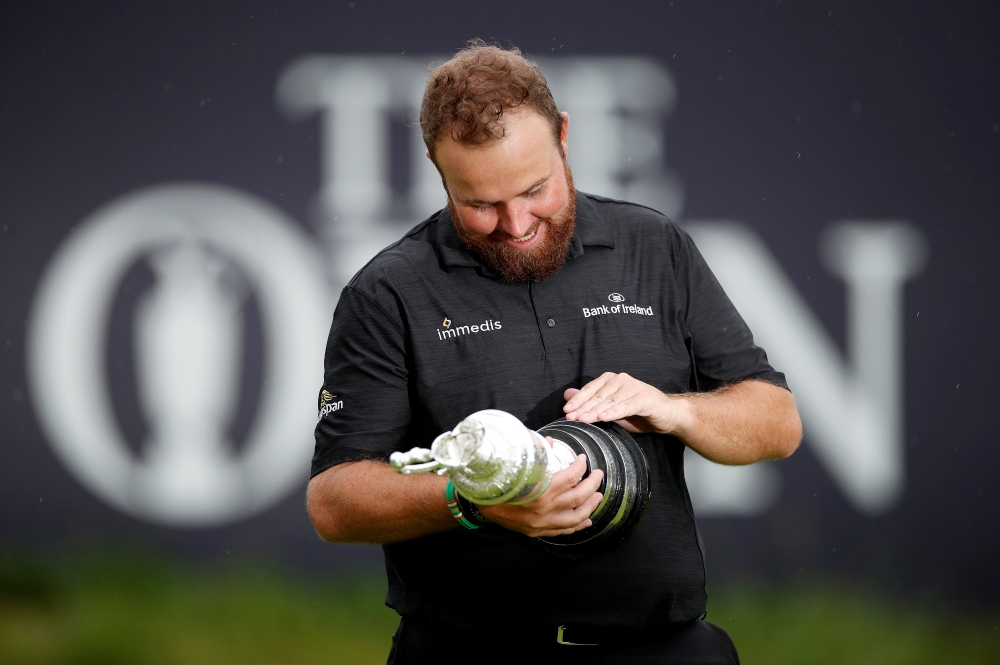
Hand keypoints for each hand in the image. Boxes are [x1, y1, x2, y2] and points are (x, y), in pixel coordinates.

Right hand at [477, 453, 603, 537]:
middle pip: (578, 497)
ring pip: (576, 518)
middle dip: (592, 484)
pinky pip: (563, 531)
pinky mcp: (537, 531)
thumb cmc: (497, 482)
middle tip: (598, 475)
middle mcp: (543, 509)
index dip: (580, 467)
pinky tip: (586, 520)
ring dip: (590, 506)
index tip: (583, 460)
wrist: (479, 506)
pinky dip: (577, 526)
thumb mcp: (515, 465)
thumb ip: (536, 454)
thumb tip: (550, 442)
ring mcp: (541, 523)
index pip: (570, 478)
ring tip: (598, 496)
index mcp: (539, 490)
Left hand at [563, 372, 689, 434]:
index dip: (578, 400)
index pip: (591, 390)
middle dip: (583, 408)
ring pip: (610, 401)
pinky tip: (603, 418)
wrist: (667, 415)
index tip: (566, 411)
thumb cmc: (638, 413)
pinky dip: (613, 412)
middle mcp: (621, 380)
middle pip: (598, 396)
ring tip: (582, 419)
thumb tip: (567, 395)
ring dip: (595, 411)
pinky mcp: (644, 398)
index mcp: (612, 380)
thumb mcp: (611, 409)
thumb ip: (591, 402)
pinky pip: (626, 406)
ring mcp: (633, 387)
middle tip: (570, 417)